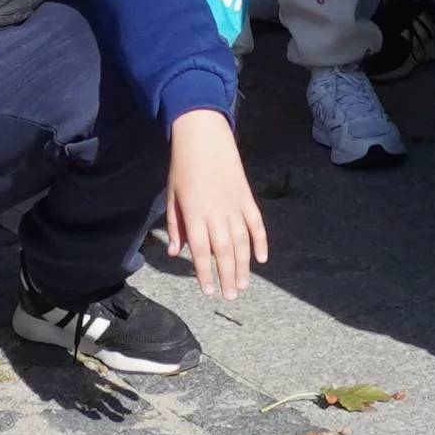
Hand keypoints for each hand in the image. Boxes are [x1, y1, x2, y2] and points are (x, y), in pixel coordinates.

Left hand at [160, 107, 268, 295]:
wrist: (204, 137)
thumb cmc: (183, 167)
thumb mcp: (172, 196)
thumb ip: (175, 226)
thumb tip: (176, 252)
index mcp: (195, 215)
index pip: (200, 252)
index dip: (204, 274)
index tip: (209, 292)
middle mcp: (216, 214)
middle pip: (224, 252)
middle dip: (227, 276)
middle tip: (230, 296)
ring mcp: (234, 205)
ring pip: (242, 242)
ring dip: (244, 265)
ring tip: (244, 285)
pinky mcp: (247, 197)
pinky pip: (256, 223)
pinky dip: (261, 241)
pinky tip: (262, 258)